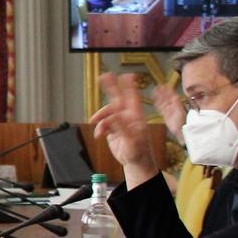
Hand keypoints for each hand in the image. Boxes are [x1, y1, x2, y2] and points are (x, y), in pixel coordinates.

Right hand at [89, 71, 160, 187]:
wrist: (134, 162)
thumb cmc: (139, 151)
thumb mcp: (132, 139)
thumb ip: (122, 126)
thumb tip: (113, 115)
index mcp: (136, 116)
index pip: (133, 97)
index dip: (129, 86)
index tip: (127, 75)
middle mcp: (128, 116)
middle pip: (118, 99)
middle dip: (111, 88)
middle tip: (104, 76)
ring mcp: (120, 122)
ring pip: (107, 113)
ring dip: (100, 119)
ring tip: (98, 129)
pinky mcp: (113, 129)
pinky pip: (103, 124)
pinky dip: (99, 128)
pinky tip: (99, 135)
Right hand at [150, 79, 186, 134]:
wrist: (180, 130)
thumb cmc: (182, 121)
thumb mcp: (180, 111)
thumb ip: (177, 104)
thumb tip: (175, 96)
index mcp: (177, 103)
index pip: (171, 94)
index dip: (167, 90)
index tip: (163, 85)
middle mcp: (172, 105)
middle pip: (166, 97)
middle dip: (162, 92)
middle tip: (157, 86)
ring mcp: (168, 109)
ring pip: (162, 101)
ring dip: (158, 96)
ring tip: (154, 91)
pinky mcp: (164, 114)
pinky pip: (160, 107)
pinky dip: (157, 104)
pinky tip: (154, 101)